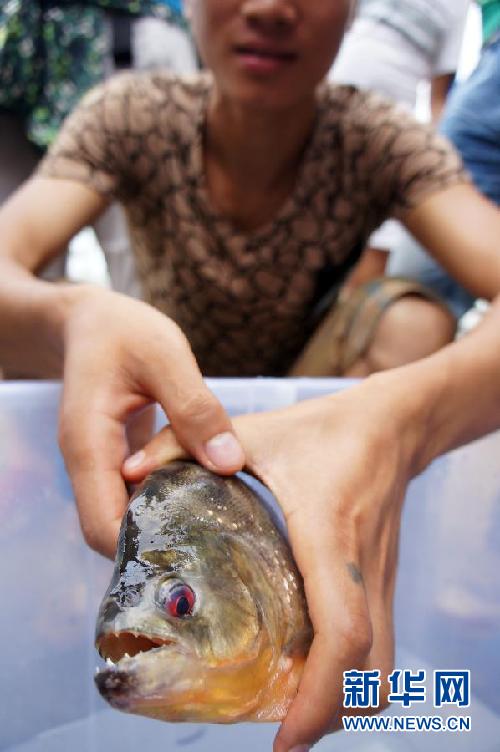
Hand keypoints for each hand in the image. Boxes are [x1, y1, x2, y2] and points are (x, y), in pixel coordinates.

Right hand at [59, 288, 243, 557]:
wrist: (90, 320)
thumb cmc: (124, 330)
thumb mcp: (165, 356)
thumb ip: (195, 408)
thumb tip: (229, 464)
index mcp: (89, 444)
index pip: (103, 526)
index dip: (144, 546)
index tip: (196, 546)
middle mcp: (86, 463)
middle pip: (110, 531)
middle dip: (156, 543)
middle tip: (214, 544)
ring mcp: (99, 463)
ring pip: (122, 516)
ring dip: (161, 524)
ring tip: (213, 526)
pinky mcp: (115, 458)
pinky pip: (133, 495)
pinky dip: (162, 501)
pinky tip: (200, 495)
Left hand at [125, 373, 422, 749]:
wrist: (392, 427)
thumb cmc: (324, 430)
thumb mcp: (255, 430)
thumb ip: (185, 444)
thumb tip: (128, 473)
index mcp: (329, 535)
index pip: (342, 630)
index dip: (317, 693)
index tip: (283, 736)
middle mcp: (363, 568)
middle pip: (369, 669)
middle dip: (329, 716)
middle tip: (281, 736)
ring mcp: (381, 578)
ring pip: (383, 665)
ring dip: (345, 702)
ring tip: (296, 713)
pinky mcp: (385, 580)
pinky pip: (380, 646)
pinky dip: (352, 675)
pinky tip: (312, 670)